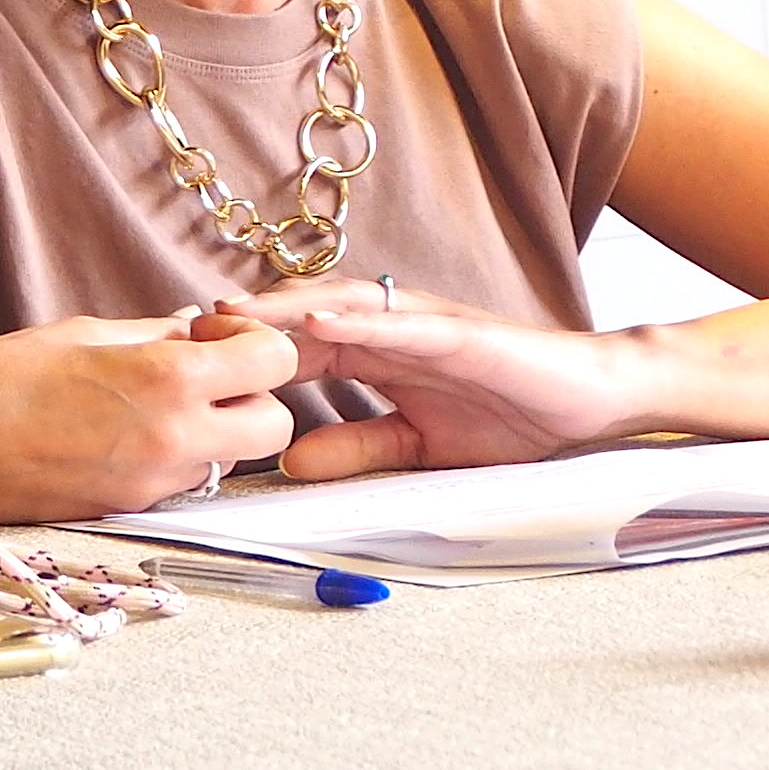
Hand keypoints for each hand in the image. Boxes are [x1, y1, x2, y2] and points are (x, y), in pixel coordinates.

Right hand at [0, 312, 306, 518]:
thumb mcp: (87, 334)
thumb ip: (156, 334)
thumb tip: (195, 331)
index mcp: (168, 379)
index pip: (273, 361)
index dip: (255, 343)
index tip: (215, 337)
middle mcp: (174, 438)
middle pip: (275, 425)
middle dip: (254, 397)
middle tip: (207, 377)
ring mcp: (154, 483)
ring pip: (233, 460)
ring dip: (218, 432)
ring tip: (163, 407)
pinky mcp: (130, 510)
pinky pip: (185, 483)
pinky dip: (178, 459)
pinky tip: (132, 435)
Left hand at [200, 279, 656, 477]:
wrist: (590, 400)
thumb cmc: (512, 417)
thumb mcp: (417, 447)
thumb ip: (357, 447)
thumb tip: (290, 460)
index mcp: (378, 355)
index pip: (296, 351)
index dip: (242, 356)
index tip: (182, 365)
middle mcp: (392, 329)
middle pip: (301, 320)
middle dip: (243, 325)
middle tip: (177, 331)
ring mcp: (425, 325)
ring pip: (339, 309)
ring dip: (283, 312)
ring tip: (230, 316)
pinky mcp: (461, 334)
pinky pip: (400, 325)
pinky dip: (356, 320)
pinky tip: (316, 323)